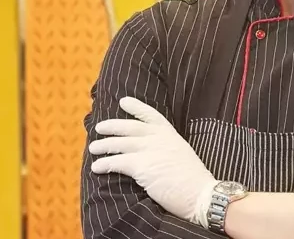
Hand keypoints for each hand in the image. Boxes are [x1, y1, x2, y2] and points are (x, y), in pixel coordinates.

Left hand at [89, 97, 215, 226]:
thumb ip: (165, 147)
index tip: (124, 101)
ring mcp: (150, 150)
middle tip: (99, 127)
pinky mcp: (142, 166)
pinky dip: (105, 164)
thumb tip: (149, 151)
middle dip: (112, 126)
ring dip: (104, 145)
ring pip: (120, 144)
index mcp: (170, 134)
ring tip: (93, 148)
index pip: (151, 115)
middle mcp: (159, 138)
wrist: (200, 193)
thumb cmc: (192, 179)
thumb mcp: (180, 153)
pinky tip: (96, 167)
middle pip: (130, 127)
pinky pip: (118, 162)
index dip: (136, 107)